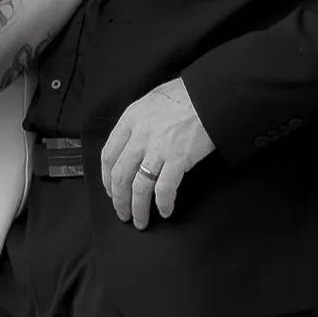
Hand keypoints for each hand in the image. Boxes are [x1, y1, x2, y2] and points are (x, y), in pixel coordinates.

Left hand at [101, 79, 214, 227]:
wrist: (211, 95)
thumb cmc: (187, 95)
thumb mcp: (152, 101)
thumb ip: (138, 122)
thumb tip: (132, 143)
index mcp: (130, 120)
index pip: (108, 155)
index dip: (106, 179)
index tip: (111, 190)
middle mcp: (140, 136)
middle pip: (120, 176)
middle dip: (119, 200)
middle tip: (122, 213)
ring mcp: (158, 149)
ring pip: (138, 188)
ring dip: (137, 209)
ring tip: (140, 221)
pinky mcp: (178, 159)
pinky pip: (164, 189)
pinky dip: (163, 203)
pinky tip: (165, 211)